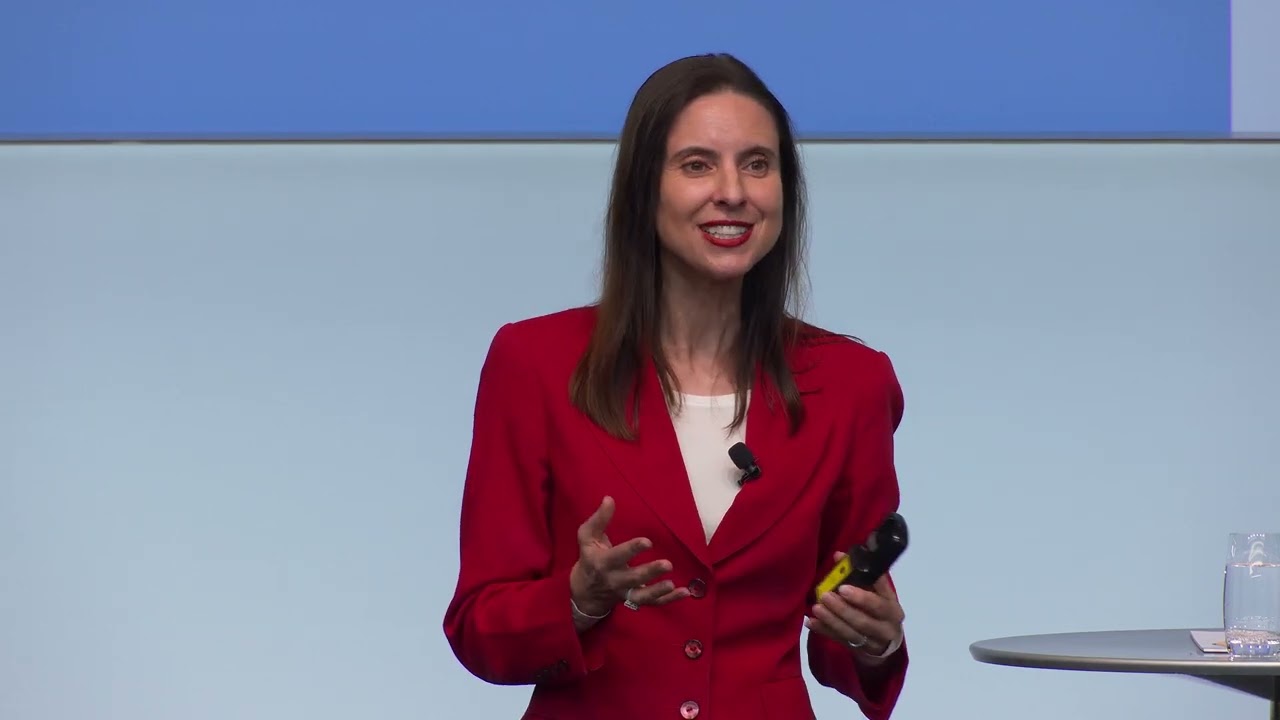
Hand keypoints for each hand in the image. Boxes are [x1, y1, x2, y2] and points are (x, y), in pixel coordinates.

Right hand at [569, 496, 688, 615]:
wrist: (584, 592)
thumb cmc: (589, 558)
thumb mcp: (587, 537)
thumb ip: (599, 519)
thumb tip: (609, 499)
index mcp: (603, 562)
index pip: (618, 556)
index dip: (632, 549)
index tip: (648, 542)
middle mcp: (615, 579)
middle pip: (633, 578)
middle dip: (650, 572)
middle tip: (668, 564)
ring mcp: (626, 593)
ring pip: (642, 595)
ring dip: (658, 590)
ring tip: (672, 583)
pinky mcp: (635, 600)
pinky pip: (653, 603)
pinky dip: (669, 600)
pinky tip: (684, 592)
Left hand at [804, 551, 904, 657]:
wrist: (886, 642)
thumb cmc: (881, 608)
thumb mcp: (880, 593)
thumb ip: (862, 576)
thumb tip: (838, 555)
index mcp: (893, 609)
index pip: (880, 603)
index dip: (861, 596)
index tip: (842, 587)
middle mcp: (886, 628)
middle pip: (864, 620)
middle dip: (843, 609)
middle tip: (825, 596)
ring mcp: (873, 643)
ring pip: (851, 633)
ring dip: (832, 620)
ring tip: (816, 608)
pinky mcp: (859, 651)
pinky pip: (840, 641)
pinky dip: (825, 631)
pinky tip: (811, 622)